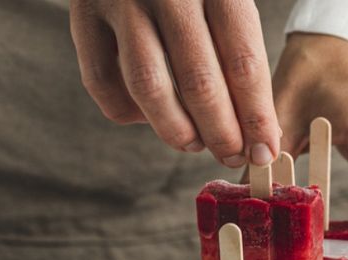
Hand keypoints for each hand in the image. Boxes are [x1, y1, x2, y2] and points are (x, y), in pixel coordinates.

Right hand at [68, 0, 279, 167]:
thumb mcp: (228, 6)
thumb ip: (243, 62)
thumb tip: (262, 137)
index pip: (244, 63)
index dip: (256, 116)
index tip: (265, 151)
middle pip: (199, 81)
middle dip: (221, 132)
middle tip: (231, 156)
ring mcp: (120, 2)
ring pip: (148, 87)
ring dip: (177, 130)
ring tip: (195, 144)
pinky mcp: (83, 16)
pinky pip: (102, 82)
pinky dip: (129, 112)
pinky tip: (150, 116)